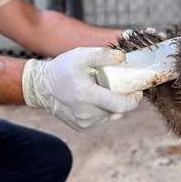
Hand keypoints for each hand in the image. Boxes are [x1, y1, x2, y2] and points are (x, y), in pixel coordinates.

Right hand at [22, 47, 141, 129]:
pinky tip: (91, 99)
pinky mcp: (81, 127)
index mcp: (87, 96)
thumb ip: (103, 54)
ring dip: (109, 103)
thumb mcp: (81, 55)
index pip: (121, 106)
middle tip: (115, 84)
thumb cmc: (63, 68)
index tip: (137, 91)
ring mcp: (83, 122)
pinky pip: (99, 118)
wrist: (43, 86)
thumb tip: (123, 58)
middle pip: (116, 108)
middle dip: (120, 97)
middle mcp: (86, 113)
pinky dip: (100, 109)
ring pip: (108, 114)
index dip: (134, 100)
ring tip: (99, 90)